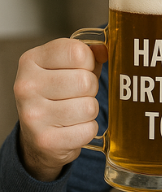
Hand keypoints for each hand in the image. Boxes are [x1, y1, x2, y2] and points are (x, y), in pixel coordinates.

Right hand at [14, 38, 107, 181]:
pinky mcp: (45, 140)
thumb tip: (104, 50)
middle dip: (91, 88)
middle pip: (86, 81)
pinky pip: (88, 130)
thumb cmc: (57, 92)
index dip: (89, 62)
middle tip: (78, 93)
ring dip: (90, 110)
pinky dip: (87, 129)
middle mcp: (26, 87)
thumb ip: (88, 53)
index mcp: (31, 60)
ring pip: (89, 107)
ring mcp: (33, 115)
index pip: (78, 52)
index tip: (81, 68)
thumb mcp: (67, 66)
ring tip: (75, 110)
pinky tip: (72, 126)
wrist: (37, 134)